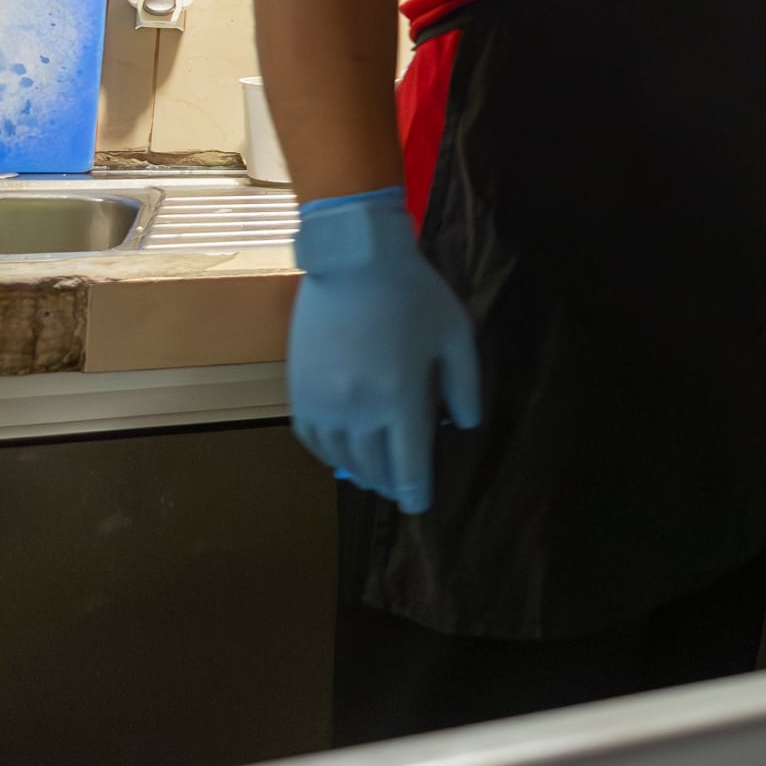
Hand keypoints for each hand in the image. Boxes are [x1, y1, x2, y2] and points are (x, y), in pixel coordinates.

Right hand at [288, 187, 481, 513]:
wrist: (353, 260)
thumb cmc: (414, 293)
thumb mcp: (455, 335)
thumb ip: (464, 384)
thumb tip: (463, 425)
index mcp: (400, 397)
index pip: (408, 465)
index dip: (415, 492)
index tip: (420, 506)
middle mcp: (358, 409)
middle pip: (375, 467)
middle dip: (391, 485)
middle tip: (402, 490)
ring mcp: (324, 401)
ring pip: (342, 458)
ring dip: (361, 473)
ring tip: (375, 477)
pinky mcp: (300, 390)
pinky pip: (312, 438)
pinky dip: (329, 454)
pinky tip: (343, 454)